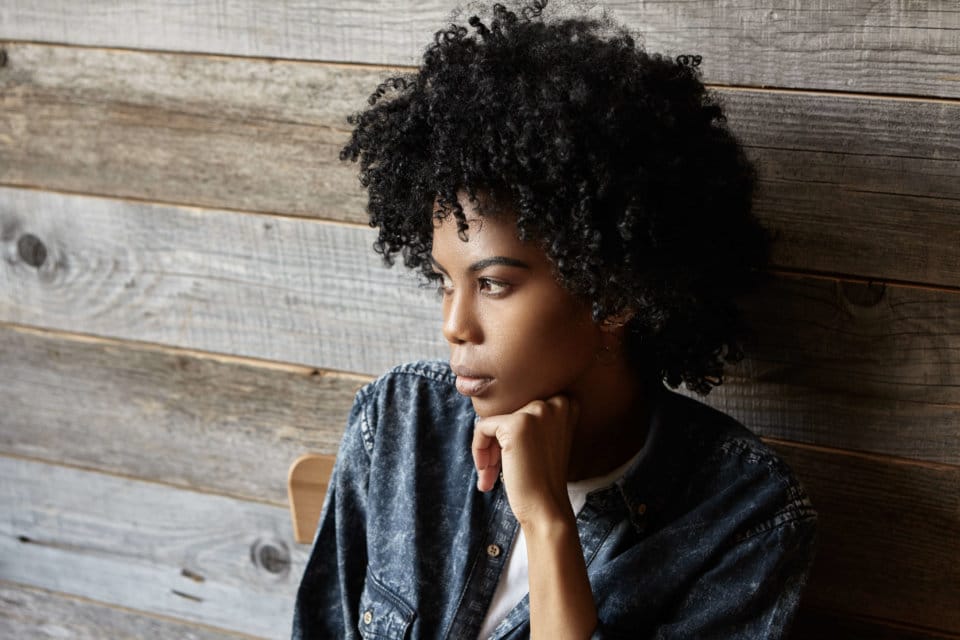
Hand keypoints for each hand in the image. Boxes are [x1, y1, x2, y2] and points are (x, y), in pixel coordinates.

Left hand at [472, 395, 579, 525]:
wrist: (546, 508)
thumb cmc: (542, 480)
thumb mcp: (544, 440)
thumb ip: (532, 420)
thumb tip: (492, 403)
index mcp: (566, 404)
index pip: (522, 408)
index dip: (511, 434)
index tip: (511, 458)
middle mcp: (555, 402)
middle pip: (508, 413)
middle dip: (498, 443)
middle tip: (495, 471)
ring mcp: (536, 411)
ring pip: (494, 421)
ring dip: (487, 450)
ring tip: (489, 477)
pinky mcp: (515, 424)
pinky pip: (482, 428)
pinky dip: (478, 449)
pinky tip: (486, 474)